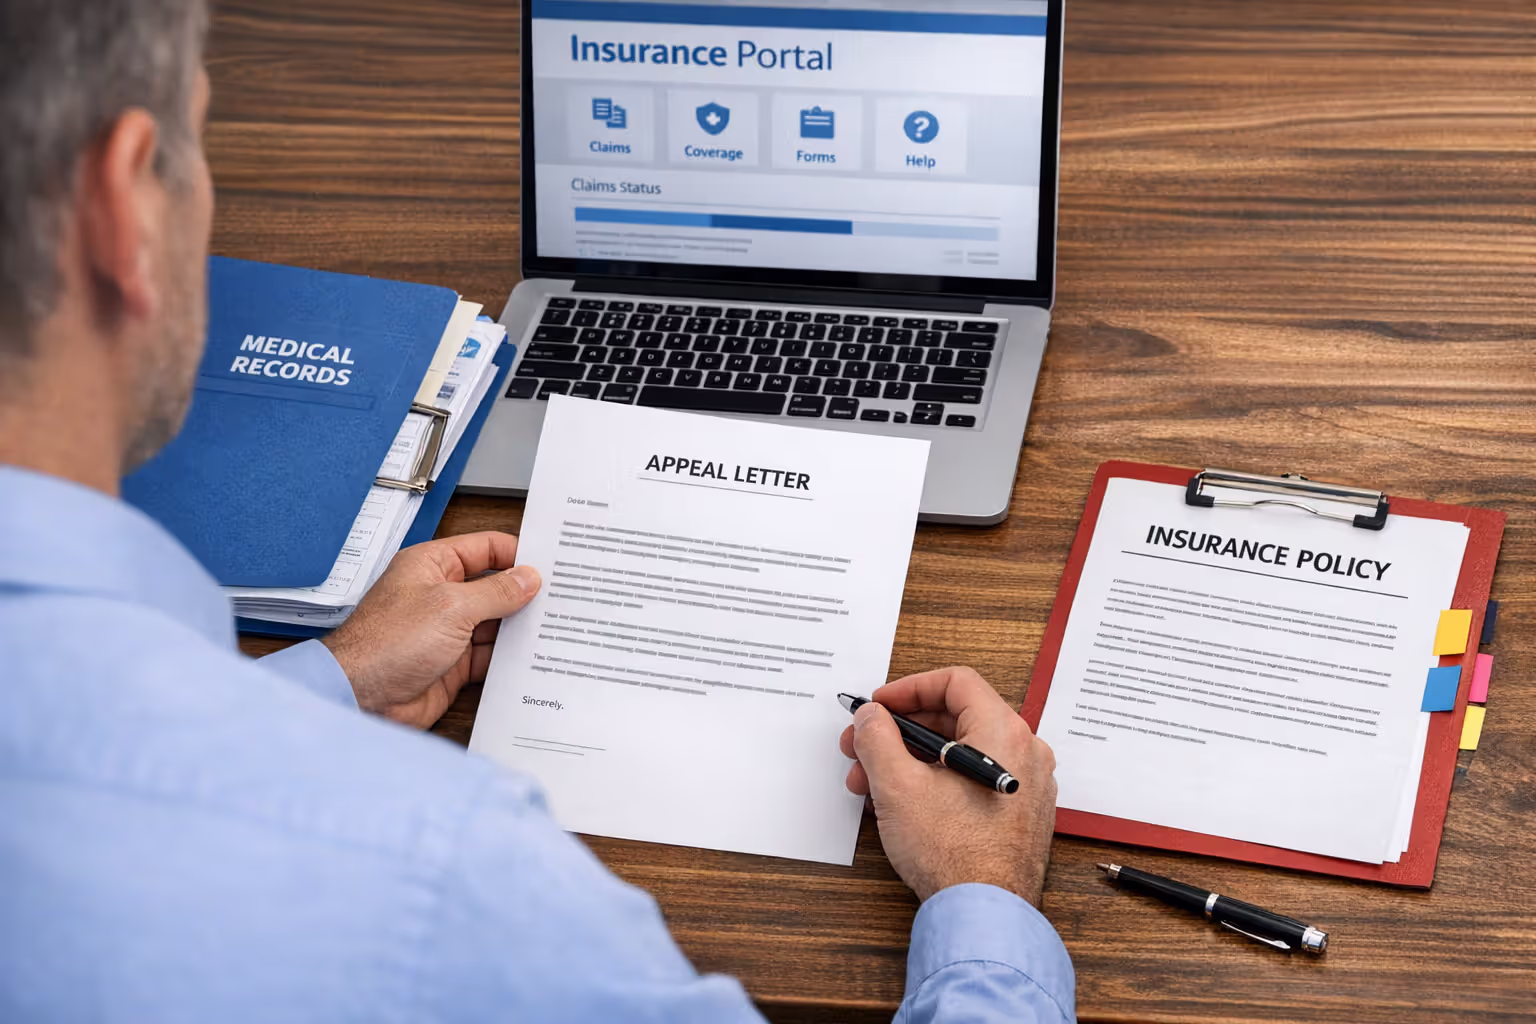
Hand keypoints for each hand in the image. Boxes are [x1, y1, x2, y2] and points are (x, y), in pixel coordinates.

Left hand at [322, 532, 541, 729]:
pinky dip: (509, 658)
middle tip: (563, 597)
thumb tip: (528, 578)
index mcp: (433, 566)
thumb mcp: (452, 607)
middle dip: (525, 594)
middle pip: (494, 587)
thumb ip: (496, 592)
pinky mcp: (453, 664)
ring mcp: (448, 631)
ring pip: (496, 624)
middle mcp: (441, 596)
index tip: (551, 563)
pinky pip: (489, 657)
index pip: (485, 549)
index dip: (518, 554)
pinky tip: (533, 657)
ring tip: (556, 626)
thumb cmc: (387, 643)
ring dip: (520, 628)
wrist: (362, 698)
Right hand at [839, 667, 1057, 904]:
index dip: (908, 688)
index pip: (955, 682)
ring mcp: (1025, 787)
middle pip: (954, 720)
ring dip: (909, 763)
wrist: (984, 916)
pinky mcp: (1019, 816)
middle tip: (863, 747)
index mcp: (1004, 732)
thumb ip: (877, 737)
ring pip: (959, 755)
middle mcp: (1025, 754)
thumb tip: (871, 717)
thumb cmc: (955, 854)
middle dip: (898, 734)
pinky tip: (900, 805)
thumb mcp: (898, 785)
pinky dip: (934, 784)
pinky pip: (972, 782)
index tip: (879, 706)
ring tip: (871, 786)